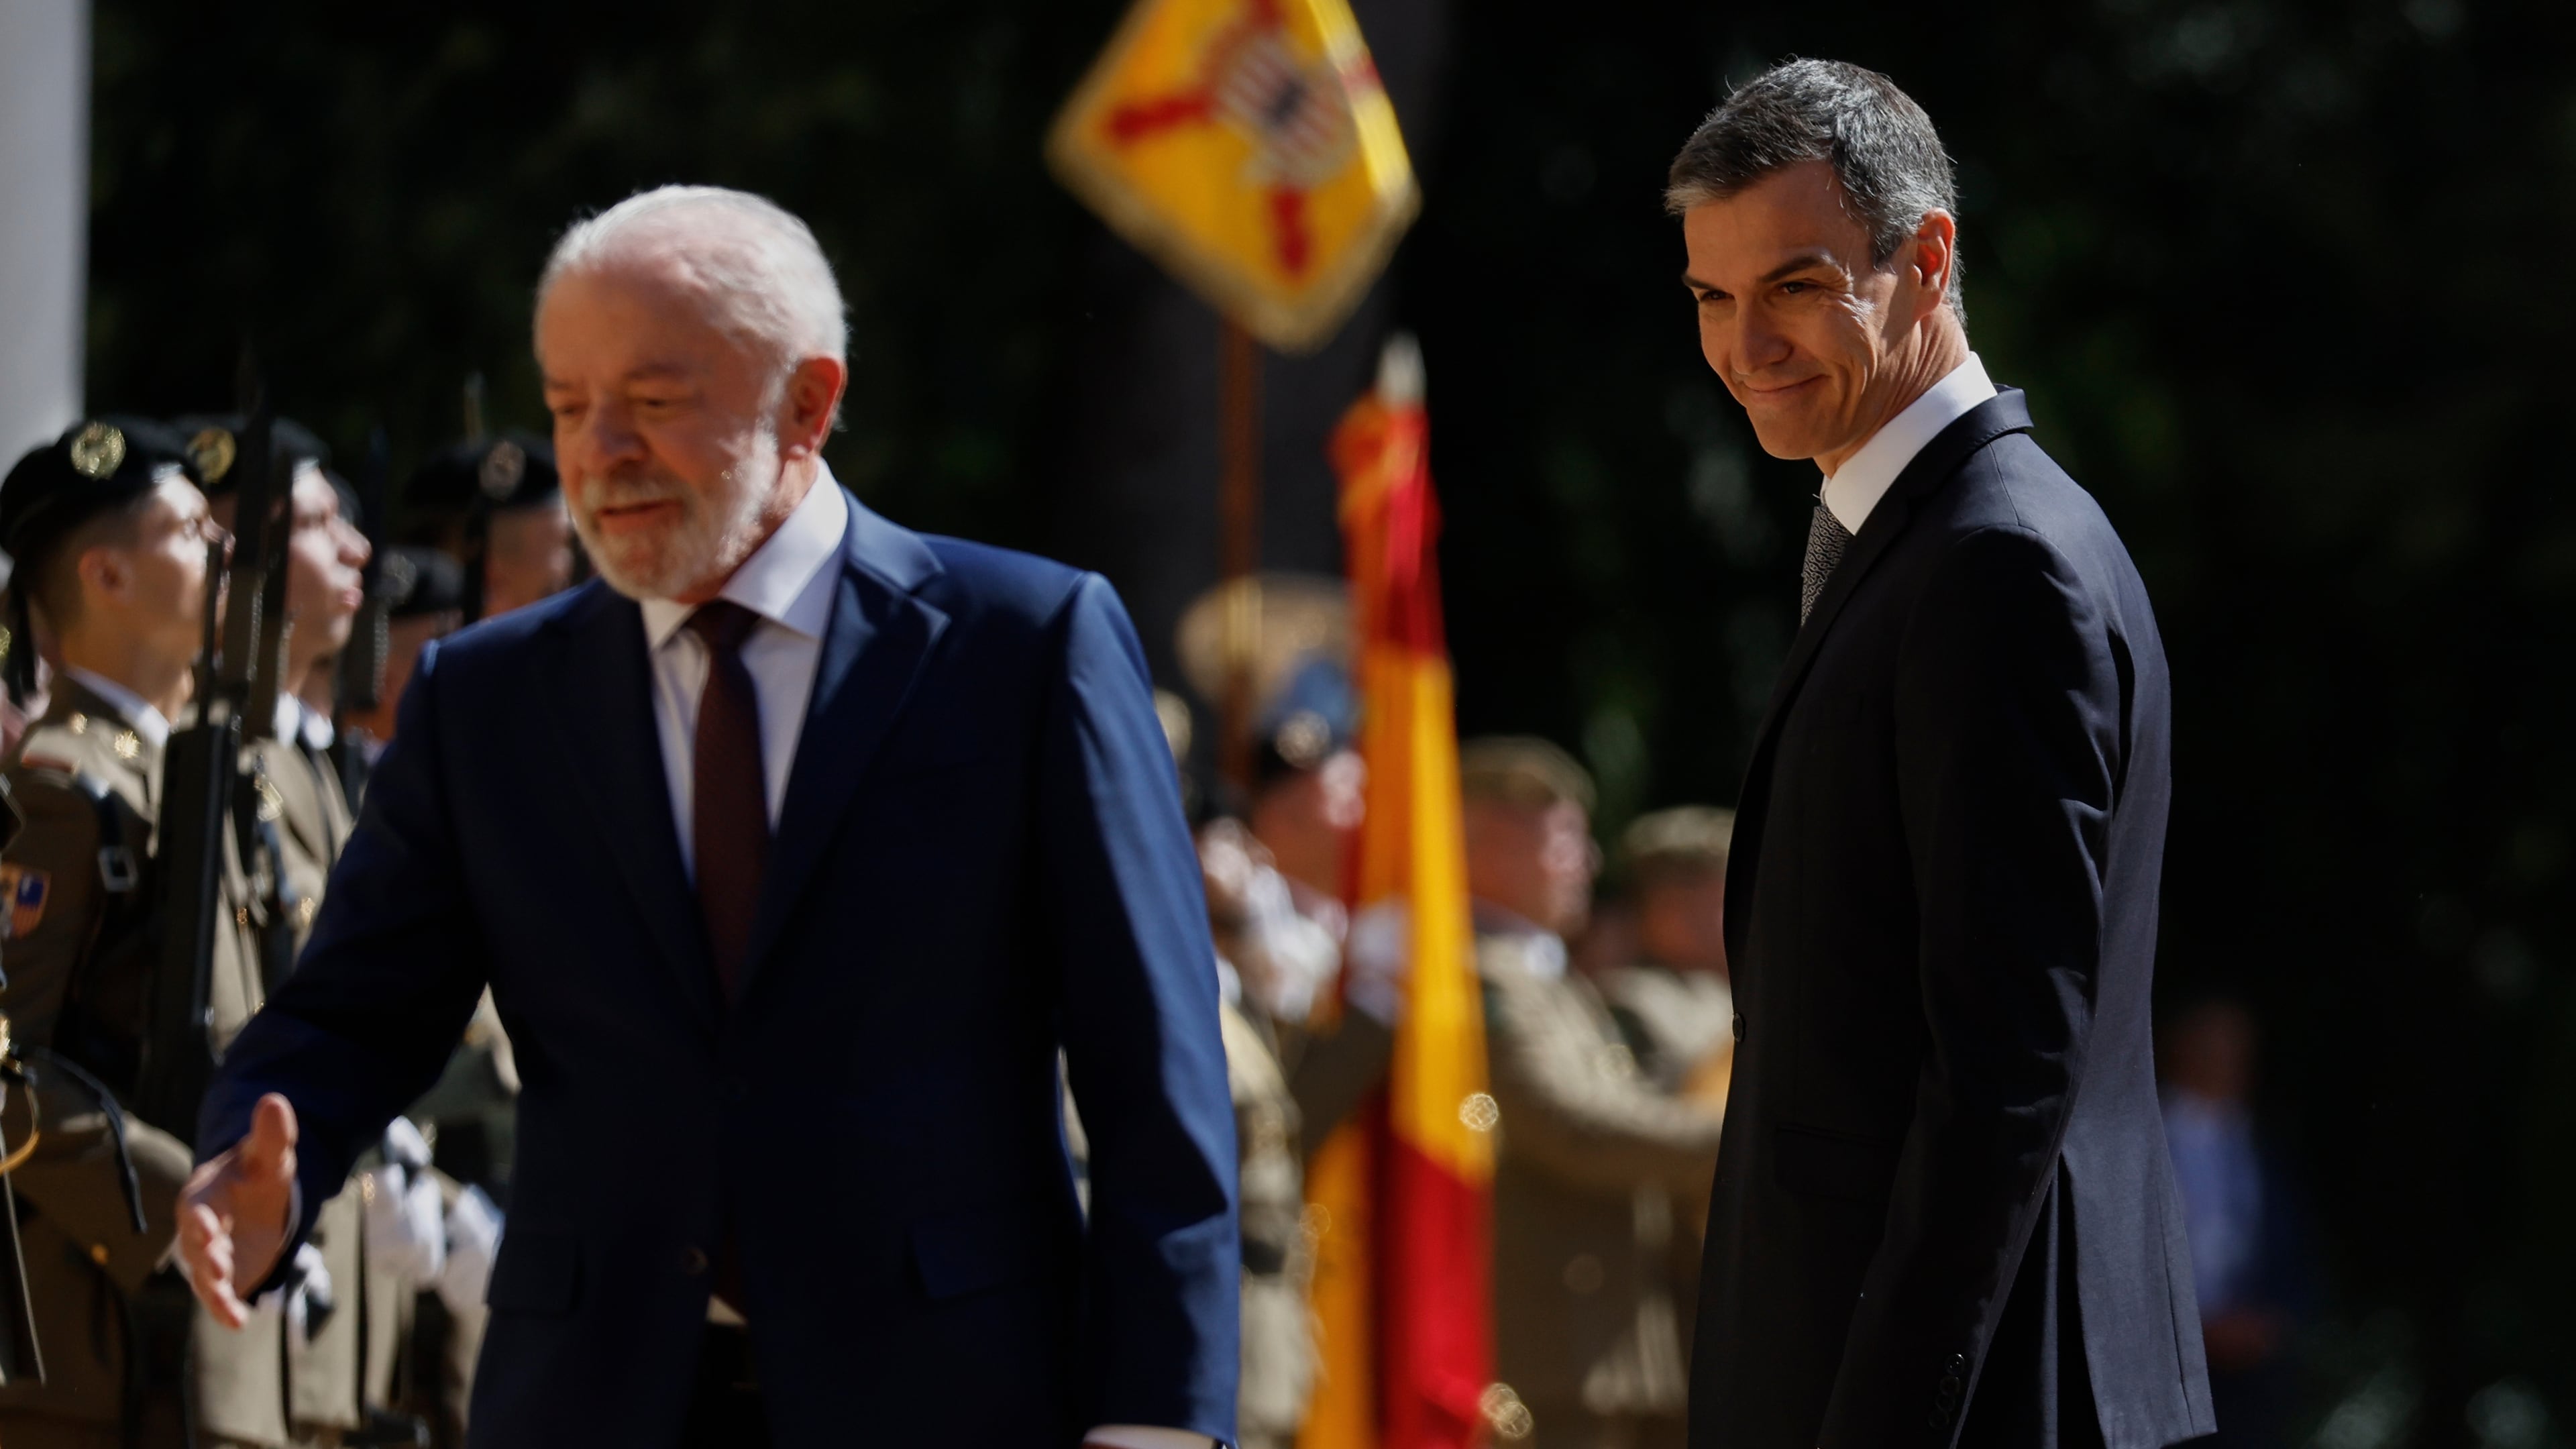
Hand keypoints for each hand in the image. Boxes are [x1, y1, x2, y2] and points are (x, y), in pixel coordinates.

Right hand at [177, 1093, 297, 1327]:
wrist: (257, 1199)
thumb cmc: (258, 1173)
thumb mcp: (271, 1155)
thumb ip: (272, 1134)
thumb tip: (274, 1100)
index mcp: (205, 1195)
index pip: (195, 1208)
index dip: (199, 1220)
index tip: (208, 1230)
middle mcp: (199, 1229)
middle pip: (196, 1247)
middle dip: (206, 1258)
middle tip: (219, 1268)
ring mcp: (209, 1257)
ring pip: (204, 1276)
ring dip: (213, 1289)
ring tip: (227, 1302)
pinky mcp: (223, 1278)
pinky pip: (220, 1297)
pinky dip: (226, 1310)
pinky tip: (240, 1322)